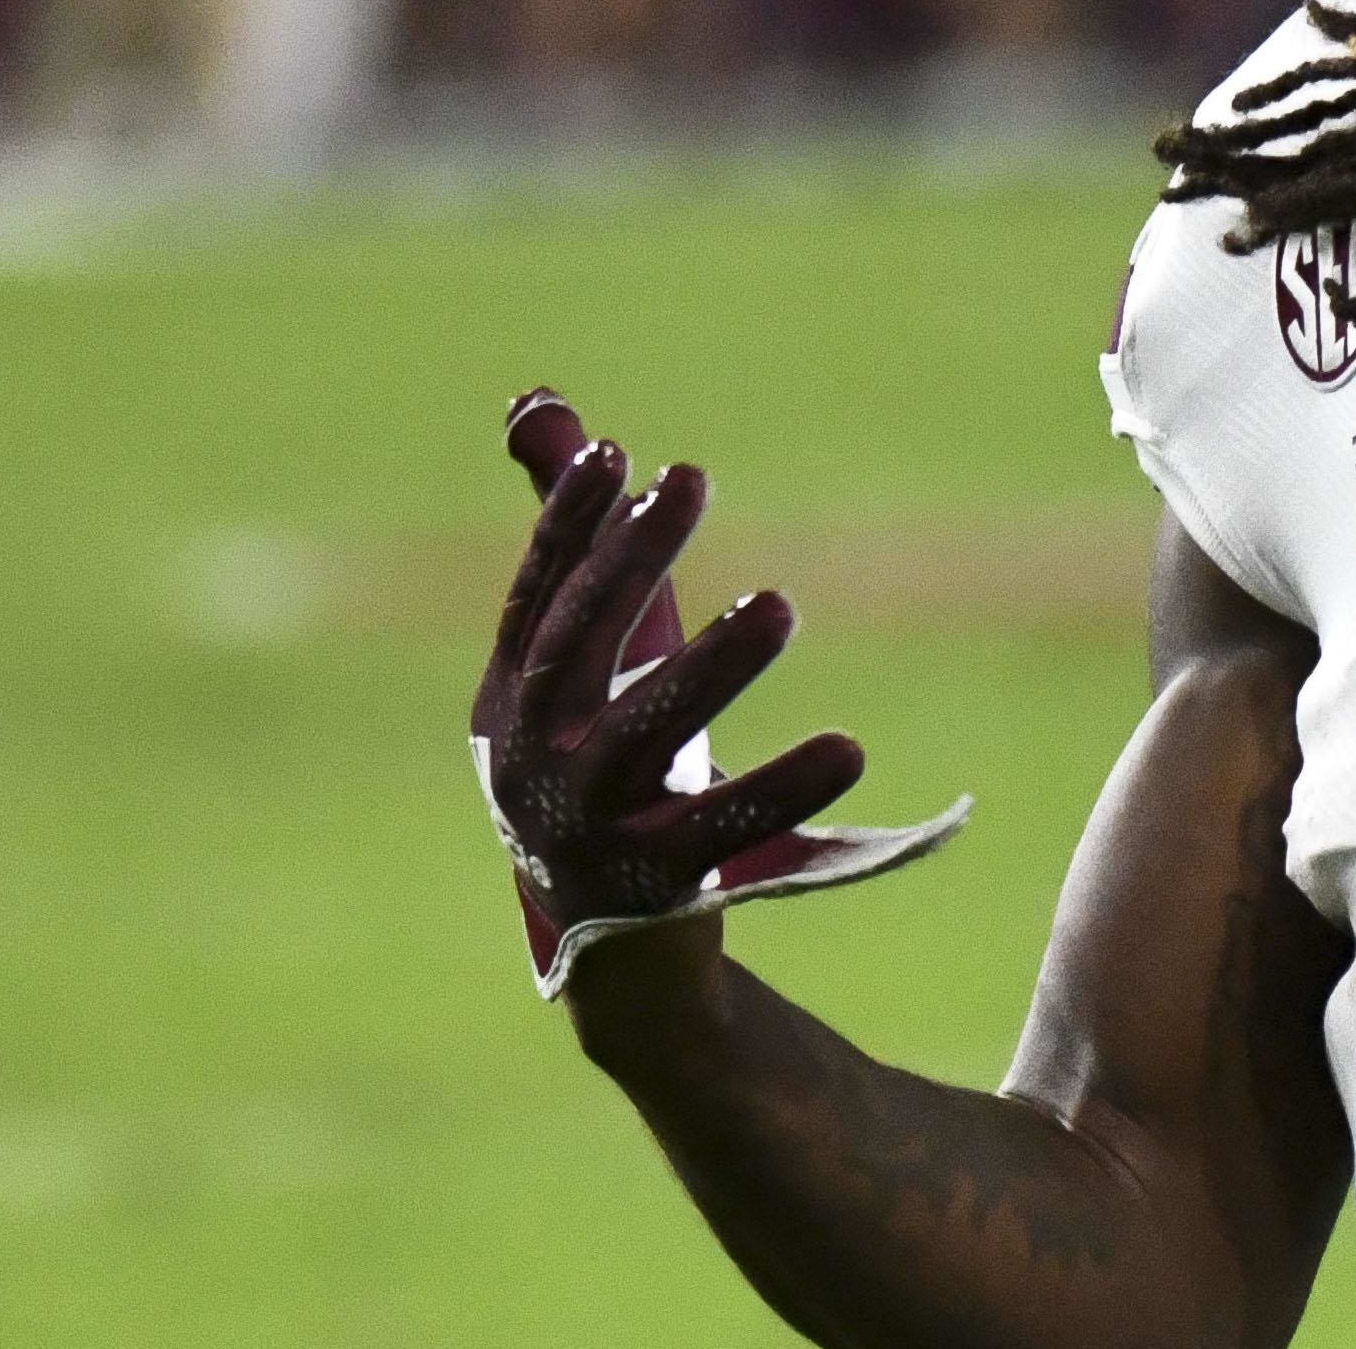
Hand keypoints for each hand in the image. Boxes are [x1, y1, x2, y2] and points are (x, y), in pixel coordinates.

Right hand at [471, 390, 967, 997]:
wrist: (619, 953)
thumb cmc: (609, 774)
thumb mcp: (592, 665)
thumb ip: (587, 546)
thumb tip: (544, 403)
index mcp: (507, 710)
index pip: (536, 601)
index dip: (568, 527)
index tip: (621, 454)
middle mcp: (528, 769)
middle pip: (579, 652)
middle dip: (634, 560)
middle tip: (696, 478)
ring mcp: (584, 833)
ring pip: (643, 740)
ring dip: (710, 667)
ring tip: (779, 603)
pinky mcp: (652, 891)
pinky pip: (724, 830)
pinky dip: (785, 785)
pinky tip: (848, 746)